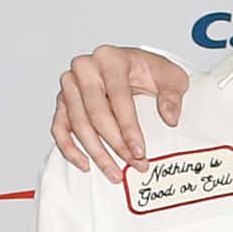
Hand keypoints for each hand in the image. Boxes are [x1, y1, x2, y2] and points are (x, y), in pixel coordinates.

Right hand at [51, 45, 186, 174]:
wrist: (134, 66)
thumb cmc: (150, 71)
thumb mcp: (172, 77)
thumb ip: (172, 96)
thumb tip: (170, 118)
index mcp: (110, 58)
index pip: (118, 98)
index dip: (129, 128)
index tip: (139, 151)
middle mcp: (85, 68)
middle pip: (96, 113)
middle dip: (115, 144)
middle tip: (134, 164)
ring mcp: (70, 84)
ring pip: (77, 124)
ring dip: (96, 152)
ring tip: (114, 173)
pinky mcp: (63, 100)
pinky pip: (59, 127)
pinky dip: (69, 148)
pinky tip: (85, 164)